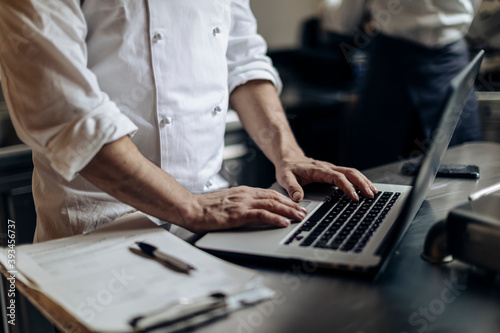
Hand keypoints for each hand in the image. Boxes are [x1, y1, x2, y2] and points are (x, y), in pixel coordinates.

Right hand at [185, 186, 307, 232]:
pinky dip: (275, 218)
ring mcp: (242, 203)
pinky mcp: (238, 214)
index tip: (294, 205)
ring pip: (272, 204)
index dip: (285, 199)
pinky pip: (261, 214)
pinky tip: (283, 222)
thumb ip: (241, 203)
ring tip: (299, 217)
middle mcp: (245, 195)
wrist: (191, 208)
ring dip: (288, 211)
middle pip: (275, 197)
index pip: (269, 193)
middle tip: (303, 211)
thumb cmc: (205, 207)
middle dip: (291, 205)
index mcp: (243, 192)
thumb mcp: (227, 201)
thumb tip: (252, 209)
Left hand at [275, 156, 376, 201]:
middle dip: (362, 183)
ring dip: (363, 181)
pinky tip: (365, 187)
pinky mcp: (332, 171)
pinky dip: (359, 180)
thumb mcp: (285, 178)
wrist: (288, 158)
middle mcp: (327, 167)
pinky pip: (349, 173)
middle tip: (370, 195)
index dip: (347, 187)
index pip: (337, 177)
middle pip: (350, 172)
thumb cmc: (287, 168)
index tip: (354, 197)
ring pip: (352, 172)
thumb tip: (298, 198)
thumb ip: (292, 188)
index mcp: (318, 170)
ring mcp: (331, 168)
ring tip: (373, 192)